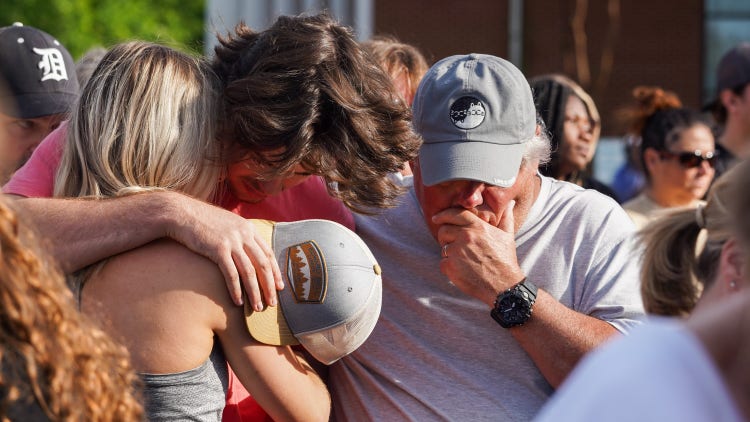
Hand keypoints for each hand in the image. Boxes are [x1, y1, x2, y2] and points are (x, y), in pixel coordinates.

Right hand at [163, 192, 282, 308]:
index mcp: (248, 228)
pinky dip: (236, 290)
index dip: (275, 272)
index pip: (268, 253)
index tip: (279, 287)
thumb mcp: (227, 224)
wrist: (181, 213)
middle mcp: (244, 234)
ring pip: (250, 272)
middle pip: (263, 264)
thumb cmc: (202, 221)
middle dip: (270, 286)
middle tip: (273, 303)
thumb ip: (239, 235)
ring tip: (258, 307)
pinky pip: (231, 274)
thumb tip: (246, 251)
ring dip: (255, 292)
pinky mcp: (218, 249)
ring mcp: (232, 241)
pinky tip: (238, 302)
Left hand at [433, 200, 524, 305]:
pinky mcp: (450, 266)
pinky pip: (443, 263)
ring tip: (462, 259)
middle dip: (445, 236)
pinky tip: (461, 271)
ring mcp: (456, 251)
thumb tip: (510, 203)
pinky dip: (449, 267)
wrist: (503, 286)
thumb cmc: (505, 260)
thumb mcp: (507, 236)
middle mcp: (466, 237)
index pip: (455, 214)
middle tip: (453, 244)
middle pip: (443, 230)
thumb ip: (505, 218)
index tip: (436, 218)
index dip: (443, 215)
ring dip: (449, 252)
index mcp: (478, 227)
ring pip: (443, 247)